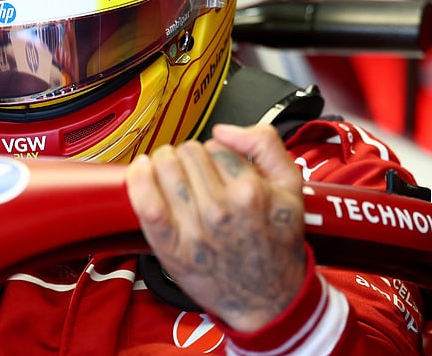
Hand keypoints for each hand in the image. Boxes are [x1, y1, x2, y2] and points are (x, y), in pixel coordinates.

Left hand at [125, 123, 304, 331]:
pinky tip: (141, 170)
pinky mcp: (172, 247)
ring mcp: (194, 229)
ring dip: (165, 163)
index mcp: (251, 191)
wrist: (270, 300)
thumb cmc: (278, 244)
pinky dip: (139, 180)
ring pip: (166, 168)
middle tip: (198, 175)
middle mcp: (221, 209)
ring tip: (173, 173)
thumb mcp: (292, 188)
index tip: (220, 169)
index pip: (216, 146)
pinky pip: (146, 203)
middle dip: (191, 158)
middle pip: (188, 153)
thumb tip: (224, 130)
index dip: (217, 153)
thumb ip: (266, 145)